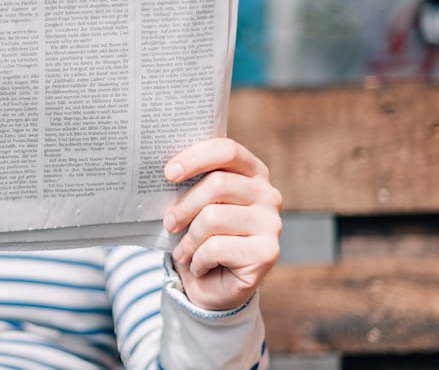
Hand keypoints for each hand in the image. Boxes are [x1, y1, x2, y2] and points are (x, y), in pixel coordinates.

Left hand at [162, 138, 281, 310]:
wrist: (214, 287)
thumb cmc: (201, 237)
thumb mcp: (194, 205)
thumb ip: (190, 184)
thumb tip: (166, 171)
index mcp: (252, 173)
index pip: (227, 150)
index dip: (196, 158)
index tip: (169, 173)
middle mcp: (268, 194)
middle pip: (217, 184)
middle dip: (184, 206)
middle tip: (169, 223)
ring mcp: (272, 224)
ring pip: (213, 217)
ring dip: (189, 239)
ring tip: (183, 251)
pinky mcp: (267, 252)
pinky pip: (217, 247)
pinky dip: (198, 259)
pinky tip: (199, 266)